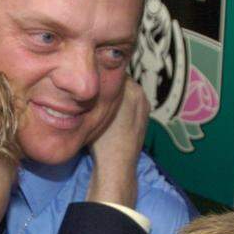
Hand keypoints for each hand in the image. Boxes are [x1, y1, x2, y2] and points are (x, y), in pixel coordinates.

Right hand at [86, 80, 148, 207]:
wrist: (117, 164)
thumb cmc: (103, 138)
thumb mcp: (95, 107)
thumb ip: (99, 88)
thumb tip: (94, 75)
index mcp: (131, 88)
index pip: (112, 70)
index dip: (100, 73)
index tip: (89, 78)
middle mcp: (140, 93)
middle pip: (120, 80)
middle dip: (109, 84)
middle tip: (93, 90)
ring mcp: (144, 105)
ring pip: (126, 92)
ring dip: (116, 95)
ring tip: (101, 104)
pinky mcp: (144, 117)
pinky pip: (131, 104)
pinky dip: (122, 106)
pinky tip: (112, 116)